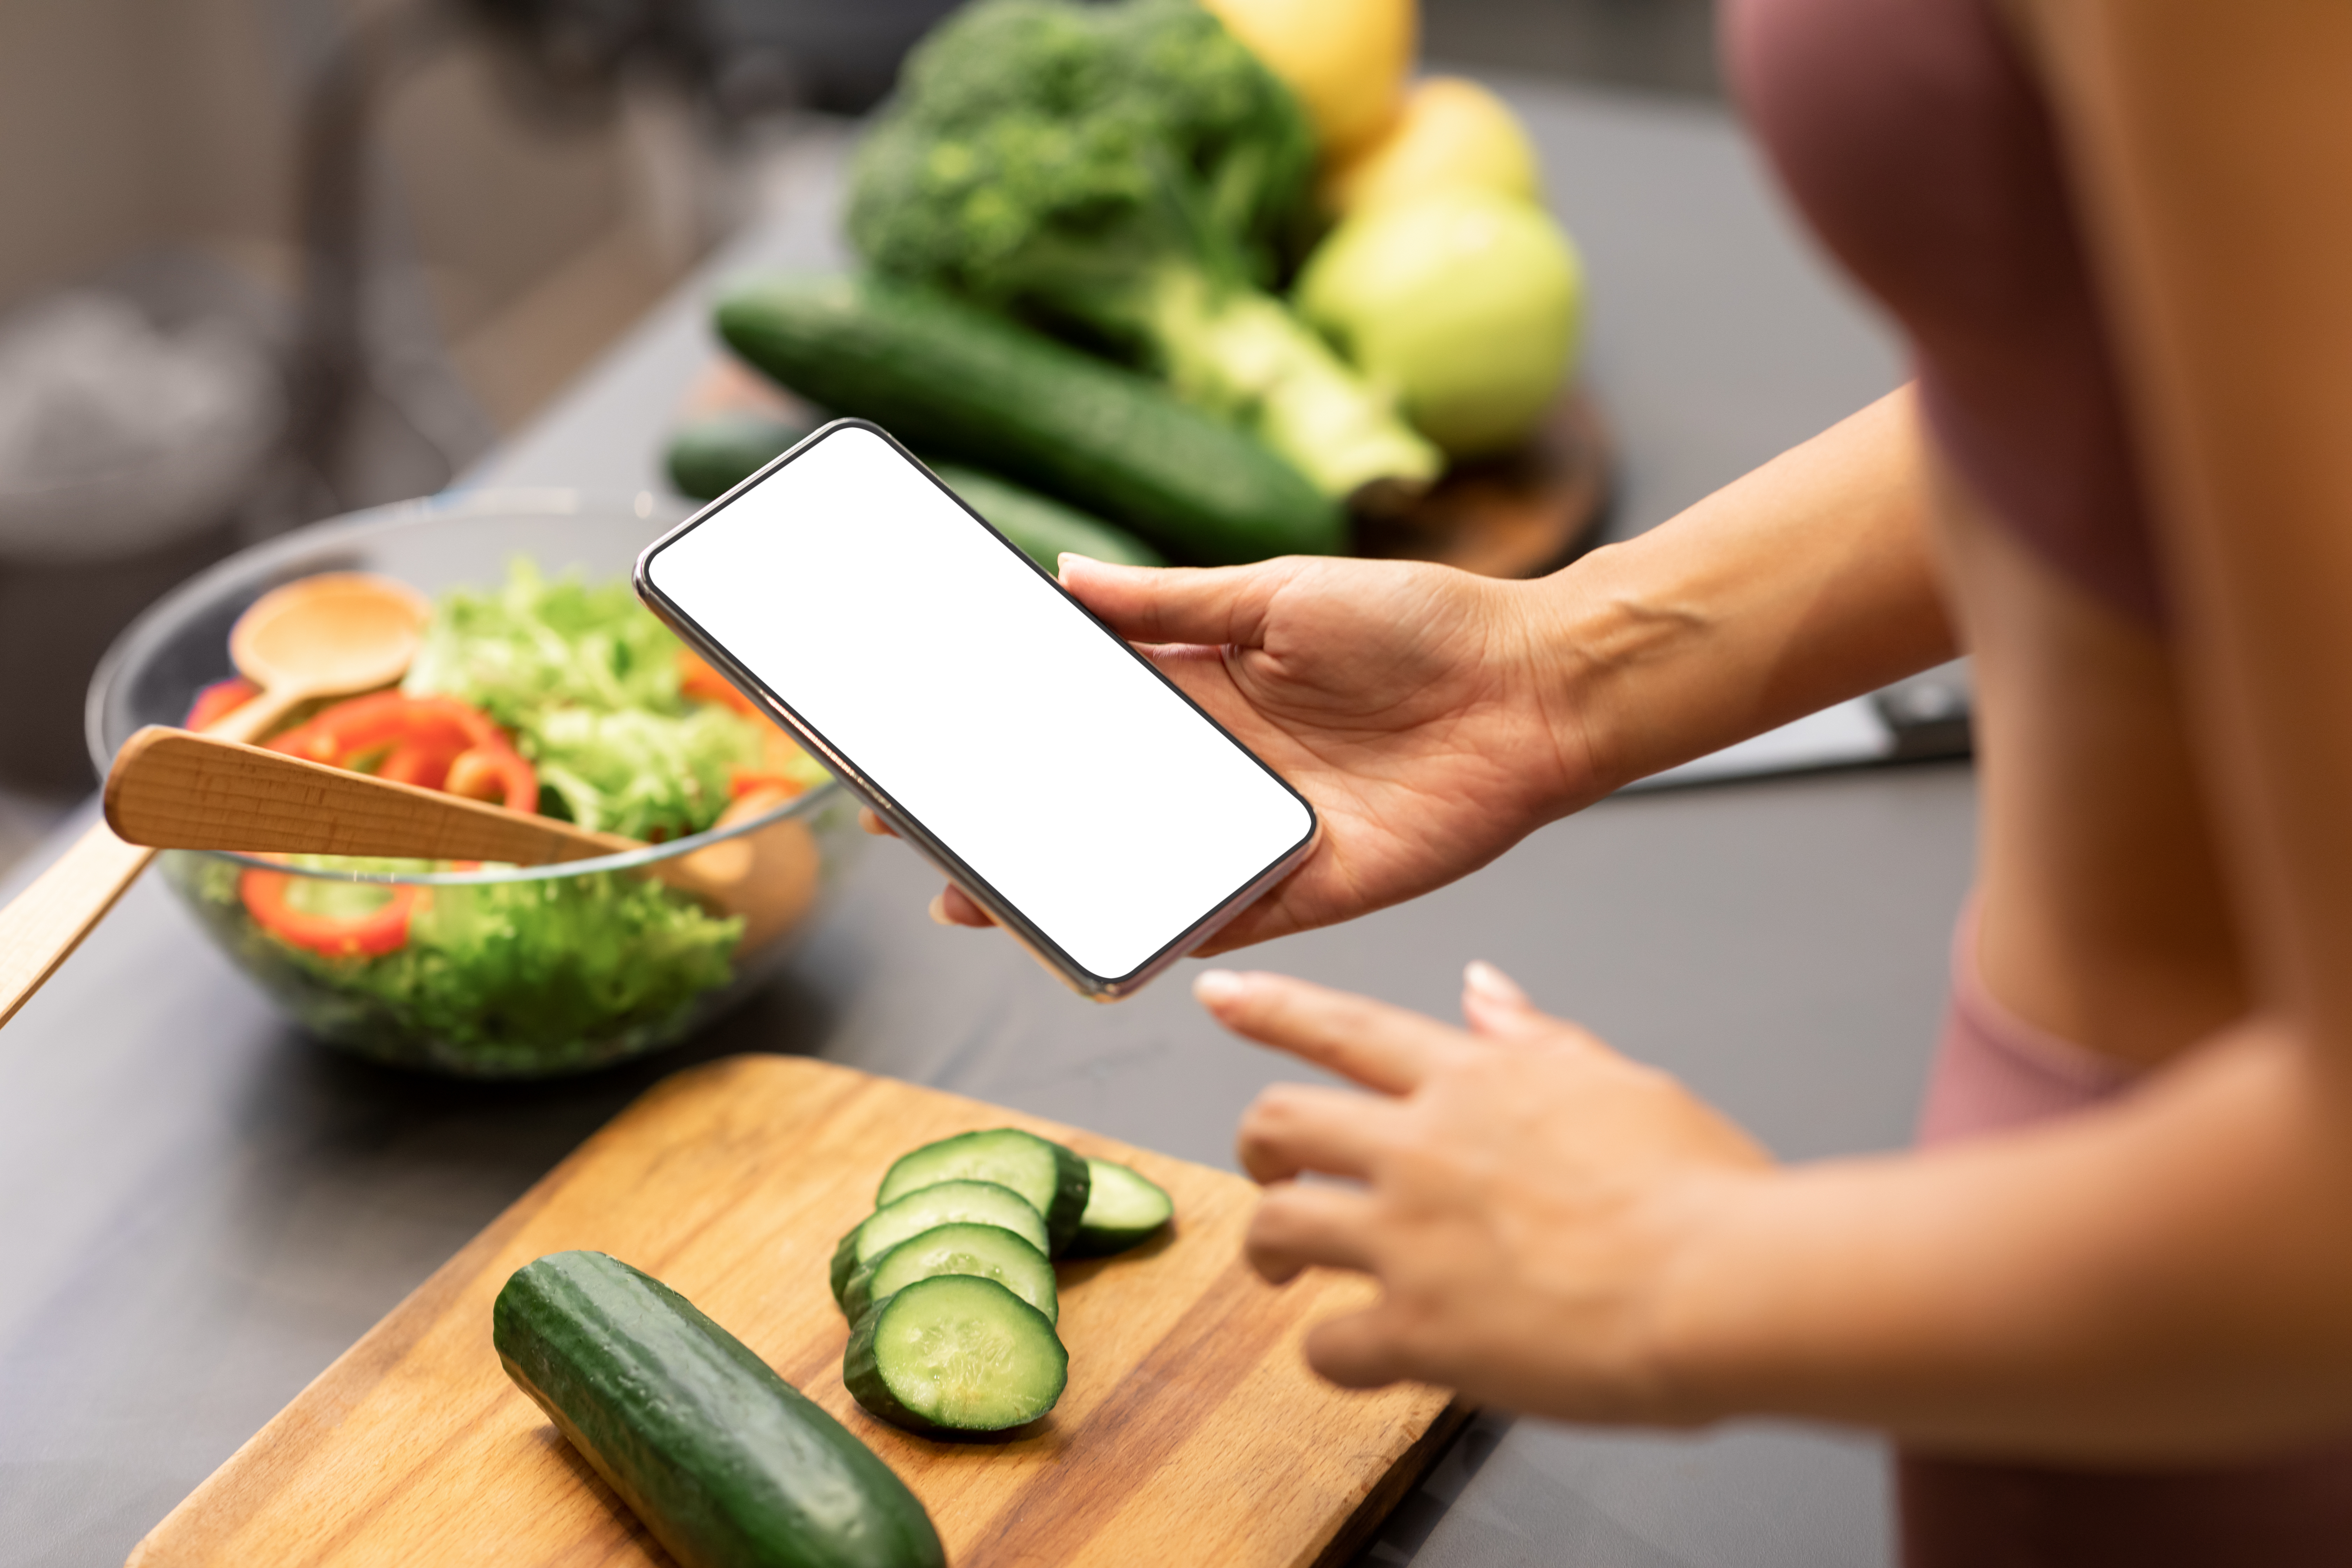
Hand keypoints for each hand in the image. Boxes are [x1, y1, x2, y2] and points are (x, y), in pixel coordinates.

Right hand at [900, 552, 1601, 951]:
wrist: (1536, 685)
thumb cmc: (1421, 622)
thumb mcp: (1277, 591)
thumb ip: (1171, 602)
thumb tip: (1064, 577)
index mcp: (1207, 691)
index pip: (1084, 720)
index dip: (1008, 737)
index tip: (932, 750)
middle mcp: (1223, 767)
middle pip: (1095, 805)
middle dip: (1009, 828)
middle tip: (923, 846)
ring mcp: (1261, 831)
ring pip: (1142, 870)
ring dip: (1064, 890)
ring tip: (980, 903)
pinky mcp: (1311, 887)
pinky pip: (1224, 918)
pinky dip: (1166, 932)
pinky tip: (1100, 943)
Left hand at [1207, 962, 1771, 1422]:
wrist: (1723, 1283)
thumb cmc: (1700, 1192)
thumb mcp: (1623, 1084)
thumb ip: (1536, 1038)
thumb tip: (1483, 988)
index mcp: (1476, 1082)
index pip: (1346, 1026)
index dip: (1273, 1007)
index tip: (1221, 995)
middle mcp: (1423, 1148)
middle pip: (1281, 1122)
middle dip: (1255, 1145)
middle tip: (1265, 1173)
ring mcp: (1409, 1240)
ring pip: (1277, 1228)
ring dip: (1267, 1249)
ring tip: (1282, 1272)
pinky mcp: (1417, 1332)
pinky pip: (1326, 1346)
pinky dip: (1330, 1354)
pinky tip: (1358, 1358)